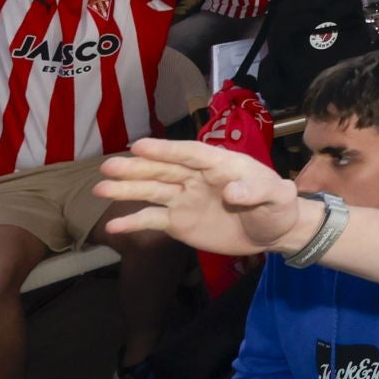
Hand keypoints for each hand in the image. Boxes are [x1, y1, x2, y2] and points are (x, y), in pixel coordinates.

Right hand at [96, 138, 311, 256]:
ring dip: (127, 190)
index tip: (140, 146)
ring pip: (152, 191)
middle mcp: (197, 178)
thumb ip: (257, 190)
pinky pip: (153, 220)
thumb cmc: (279, 207)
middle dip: (137, 168)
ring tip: (100, 189)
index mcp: (221, 165)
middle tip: (108, 166)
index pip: (191, 154)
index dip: (167, 150)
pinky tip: (111, 227)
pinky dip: (133, 222)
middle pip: (164, 170)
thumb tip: (231, 190)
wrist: (275, 233)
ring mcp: (185, 199)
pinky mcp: (179, 222)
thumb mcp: (278, 196)